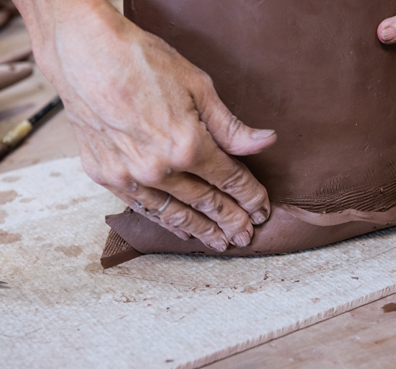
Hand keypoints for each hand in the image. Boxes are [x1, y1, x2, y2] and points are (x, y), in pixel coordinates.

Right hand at [28, 1, 276, 251]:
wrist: (83, 52)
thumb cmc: (142, 61)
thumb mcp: (197, 86)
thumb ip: (230, 126)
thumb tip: (266, 142)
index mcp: (187, 145)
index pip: (230, 180)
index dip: (250, 197)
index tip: (262, 209)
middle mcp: (159, 169)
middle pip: (206, 202)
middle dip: (231, 220)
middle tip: (246, 236)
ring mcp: (130, 176)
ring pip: (176, 214)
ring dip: (202, 231)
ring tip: (221, 243)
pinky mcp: (107, 176)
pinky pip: (145, 208)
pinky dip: (167, 222)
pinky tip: (182, 232)